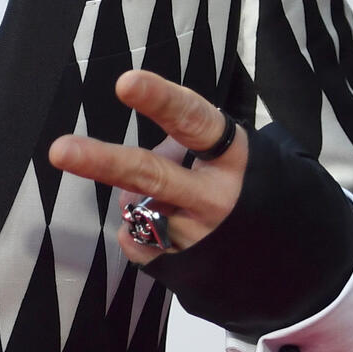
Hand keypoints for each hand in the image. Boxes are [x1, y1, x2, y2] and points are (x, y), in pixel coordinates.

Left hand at [48, 71, 245, 265]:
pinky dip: (140, 234)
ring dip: (140, 202)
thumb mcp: (236, 159)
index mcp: (232, 158)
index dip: (160, 100)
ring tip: (170, 207)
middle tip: (61, 150)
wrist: (292, 265)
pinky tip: (168, 236)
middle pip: (151, 174)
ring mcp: (197, 236)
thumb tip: (149, 160)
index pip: (194, 121)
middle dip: (102, 161)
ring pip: (138, 209)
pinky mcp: (182, 269)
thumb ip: (190, 147)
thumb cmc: (254, 194)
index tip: (125, 83)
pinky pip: (135, 242)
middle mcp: (215, 197)